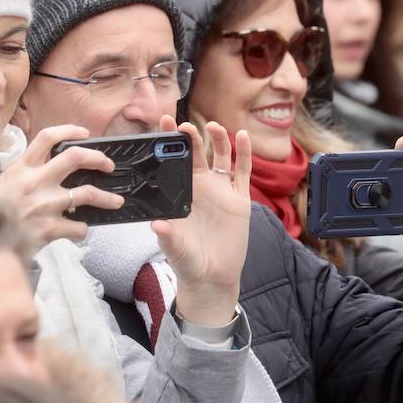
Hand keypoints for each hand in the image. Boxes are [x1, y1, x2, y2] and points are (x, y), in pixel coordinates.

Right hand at [0, 125, 124, 246]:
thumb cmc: (0, 212)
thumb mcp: (7, 182)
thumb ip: (29, 170)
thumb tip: (57, 162)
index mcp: (22, 168)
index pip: (47, 137)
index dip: (69, 130)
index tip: (85, 133)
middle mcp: (34, 182)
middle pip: (75, 157)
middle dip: (98, 159)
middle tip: (108, 165)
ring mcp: (44, 205)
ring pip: (88, 193)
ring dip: (107, 198)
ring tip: (116, 201)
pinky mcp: (50, 228)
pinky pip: (79, 226)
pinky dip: (82, 228)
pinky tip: (78, 229)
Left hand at [153, 116, 252, 327]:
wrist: (211, 277)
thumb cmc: (187, 261)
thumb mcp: (174, 248)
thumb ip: (168, 235)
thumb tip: (158, 224)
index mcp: (181, 193)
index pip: (174, 162)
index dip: (169, 143)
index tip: (163, 125)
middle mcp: (201, 188)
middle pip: (196, 154)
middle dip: (190, 138)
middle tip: (183, 126)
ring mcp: (221, 191)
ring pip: (221, 157)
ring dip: (218, 139)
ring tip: (214, 126)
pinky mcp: (240, 200)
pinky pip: (243, 172)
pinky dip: (244, 153)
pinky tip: (243, 136)